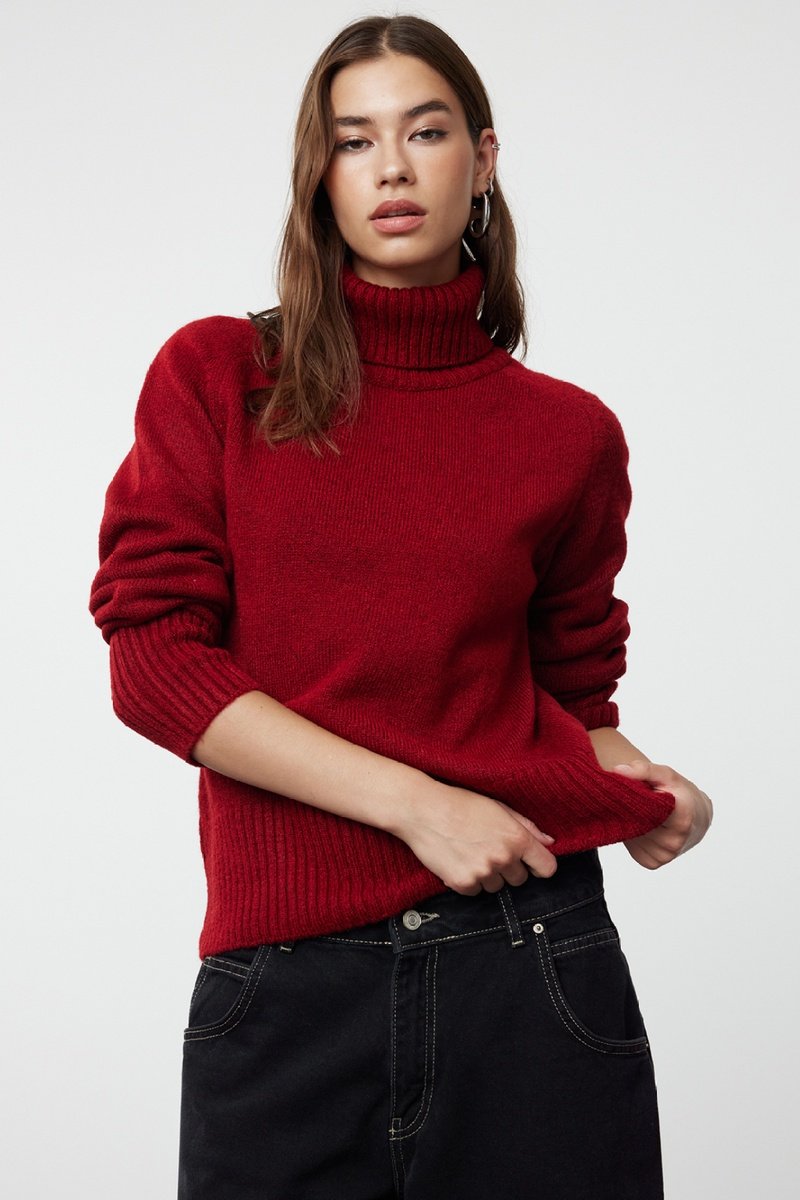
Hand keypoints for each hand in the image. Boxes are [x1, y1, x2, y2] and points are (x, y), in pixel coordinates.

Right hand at [395, 783, 557, 895]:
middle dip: (509, 869)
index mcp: (517, 838)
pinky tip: (457, 860)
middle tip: (488, 850)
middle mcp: (504, 858)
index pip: (547, 867)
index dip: (540, 867)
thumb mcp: (498, 807)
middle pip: (520, 880)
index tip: (531, 865)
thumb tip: (549, 842)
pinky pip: (475, 892)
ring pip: (497, 887)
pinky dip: (468, 881)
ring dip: (488, 876)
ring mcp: (483, 873)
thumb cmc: (460, 803)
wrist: (423, 809)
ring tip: (470, 853)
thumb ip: (527, 826)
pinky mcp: (463, 883)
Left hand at [613, 760, 713, 868]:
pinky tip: (641, 828)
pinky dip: (634, 837)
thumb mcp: (666, 775)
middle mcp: (675, 841)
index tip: (633, 791)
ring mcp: (665, 855)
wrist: (697, 816)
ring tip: (641, 815)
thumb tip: (619, 771)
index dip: (636, 799)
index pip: (648, 809)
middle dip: (632, 811)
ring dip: (632, 825)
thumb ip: (644, 770)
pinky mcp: (653, 863)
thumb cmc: (680, 793)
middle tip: (633, 801)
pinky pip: (634, 849)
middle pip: (638, 823)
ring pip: (633, 836)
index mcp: (682, 818)